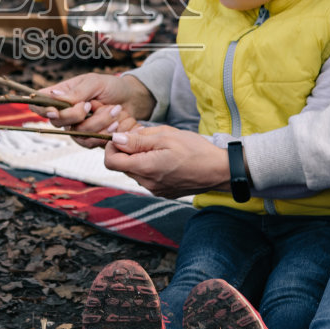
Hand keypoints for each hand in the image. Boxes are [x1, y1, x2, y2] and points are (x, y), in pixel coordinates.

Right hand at [35, 73, 153, 145]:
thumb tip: (54, 95)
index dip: (42, 109)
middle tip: (91, 105)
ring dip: (97, 122)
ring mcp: (75, 128)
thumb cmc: (110, 87)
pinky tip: (115, 124)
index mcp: (60, 95)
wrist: (132, 100)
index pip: (39, 104)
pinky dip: (103, 133)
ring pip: (76, 133)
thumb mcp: (94, 83)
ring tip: (114, 110)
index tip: (56, 110)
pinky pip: (89, 142)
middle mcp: (64, 113)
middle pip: (55, 122)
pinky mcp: (88, 139)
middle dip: (75, 115)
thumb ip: (76, 92)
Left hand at [103, 125, 228, 197]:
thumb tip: (116, 139)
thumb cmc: (195, 150)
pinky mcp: (163, 192)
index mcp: (145, 168)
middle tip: (146, 138)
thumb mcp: (166, 137)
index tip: (122, 136)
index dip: (111, 146)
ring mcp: (155, 190)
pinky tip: (167, 159)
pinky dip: (150, 166)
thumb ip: (137, 140)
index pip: (110, 161)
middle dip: (127, 150)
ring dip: (139, 158)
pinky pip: (147, 178)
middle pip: (122, 166)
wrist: (219, 170)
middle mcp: (147, 183)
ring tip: (160, 148)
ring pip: (135, 171)